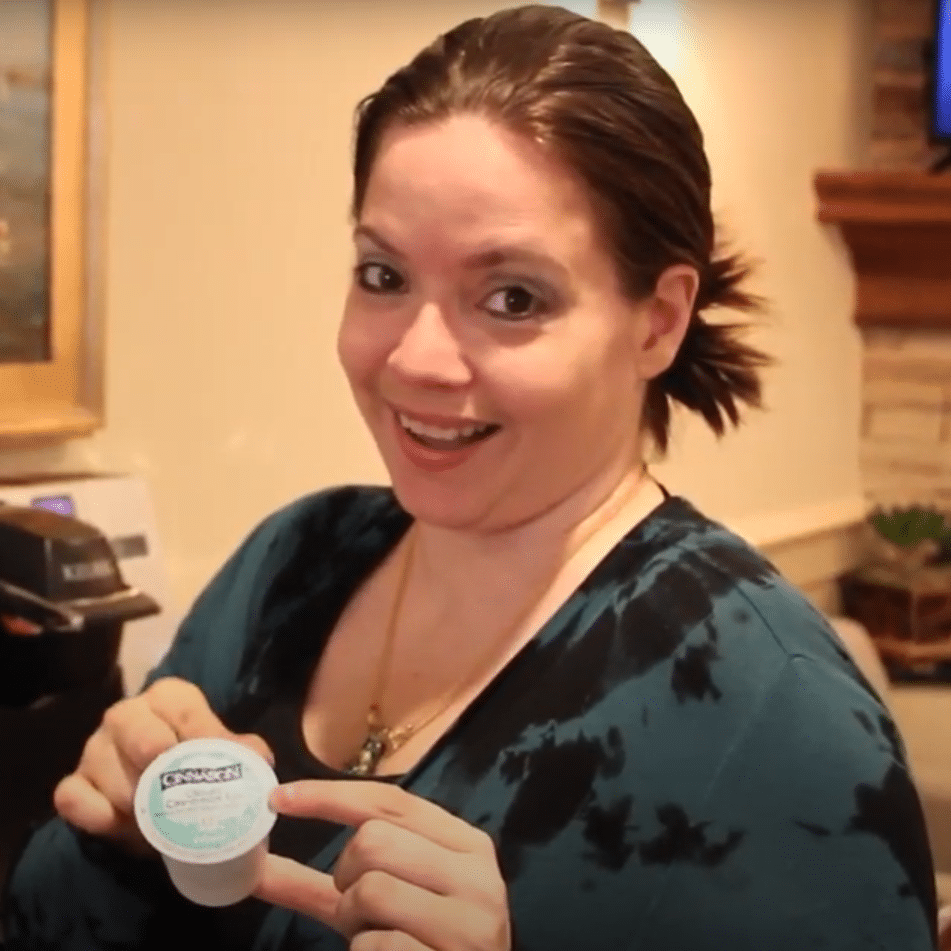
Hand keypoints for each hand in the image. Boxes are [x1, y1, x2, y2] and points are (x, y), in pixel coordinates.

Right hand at [53, 676, 273, 852]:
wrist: (160, 805)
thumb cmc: (194, 768)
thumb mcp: (220, 756)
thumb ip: (242, 752)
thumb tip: (258, 760)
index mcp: (168, 698)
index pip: (182, 705)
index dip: (199, 732)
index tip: (212, 763)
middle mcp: (126, 714)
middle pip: (131, 724)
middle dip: (153, 757)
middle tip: (173, 788)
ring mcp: (94, 748)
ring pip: (103, 764)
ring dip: (132, 798)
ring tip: (157, 821)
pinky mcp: (73, 784)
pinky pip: (72, 797)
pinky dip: (95, 815)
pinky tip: (119, 825)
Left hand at [254, 780, 511, 950]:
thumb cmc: (424, 948)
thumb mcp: (387, 905)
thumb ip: (330, 881)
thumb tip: (257, 866)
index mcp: (467, 844)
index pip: (392, 802)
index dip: (329, 796)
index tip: (278, 798)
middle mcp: (477, 874)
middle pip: (373, 840)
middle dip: (346, 877)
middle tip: (361, 911)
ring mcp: (470, 920)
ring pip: (371, 888)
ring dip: (354, 922)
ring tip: (379, 939)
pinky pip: (375, 944)